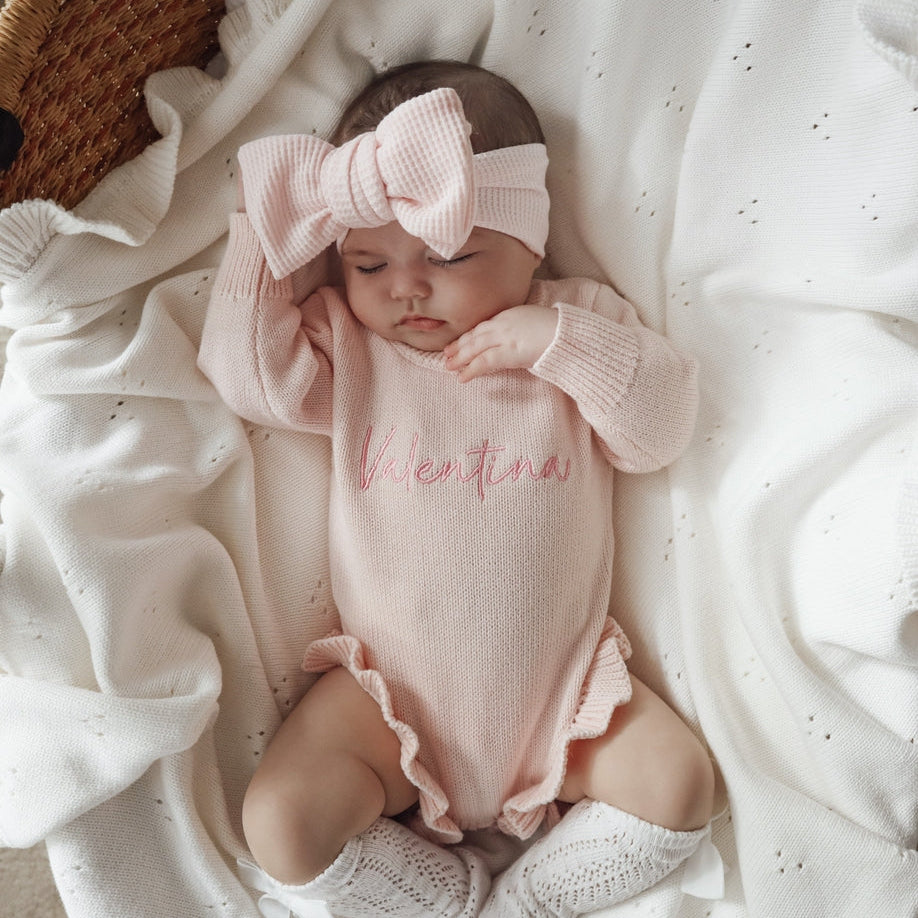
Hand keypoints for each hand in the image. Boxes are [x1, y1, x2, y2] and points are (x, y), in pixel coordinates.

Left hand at [443, 305, 557, 381]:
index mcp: (511, 314)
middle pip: (476, 334)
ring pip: (476, 347)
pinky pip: (485, 362)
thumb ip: (522, 329)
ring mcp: (505, 337)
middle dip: (460, 345)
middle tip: (446, 354)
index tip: (459, 341)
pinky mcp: (509, 352)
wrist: (568, 334)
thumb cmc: (559, 331)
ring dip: (460, 358)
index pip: (484, 325)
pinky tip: (462, 378)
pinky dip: (472, 370)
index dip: (470, 335)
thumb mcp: (536, 323)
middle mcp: (504, 323)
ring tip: (449, 367)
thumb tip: (517, 341)